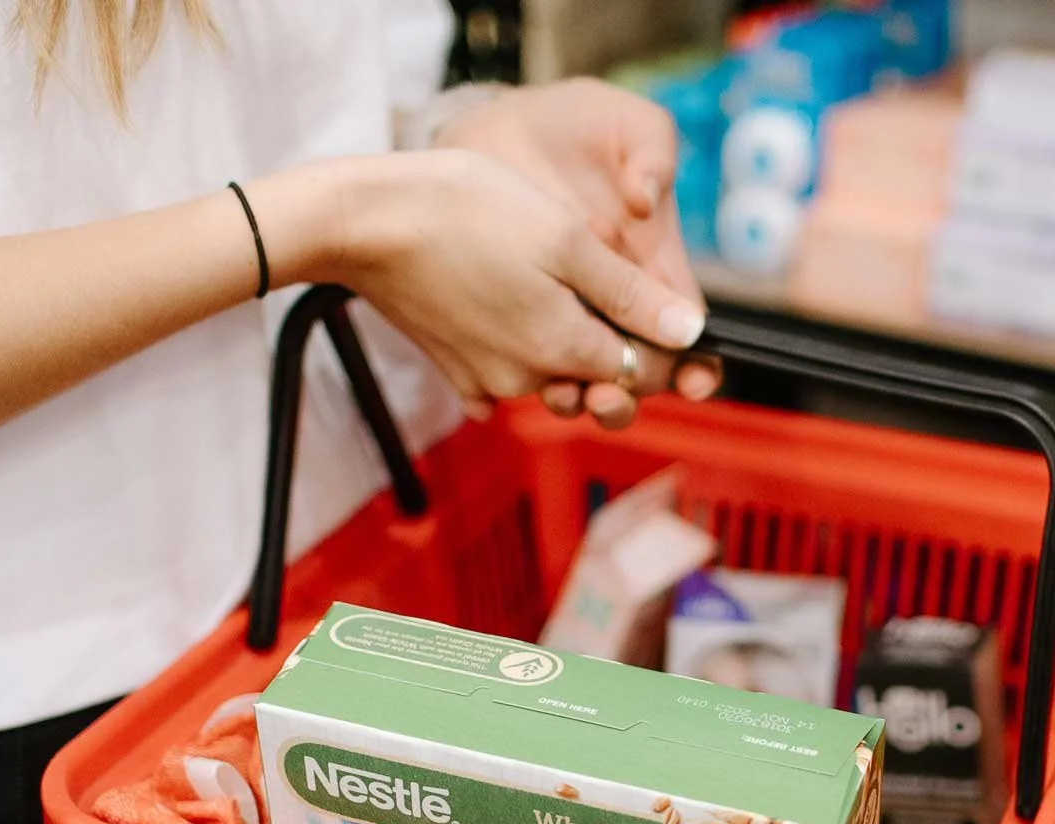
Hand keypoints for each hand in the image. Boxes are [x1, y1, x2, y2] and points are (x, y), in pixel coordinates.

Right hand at [437, 79, 721, 426]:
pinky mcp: (452, 370)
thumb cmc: (466, 211)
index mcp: (566, 350)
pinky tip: (503, 311)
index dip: (660, 342)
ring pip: (551, 377)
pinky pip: (500, 379)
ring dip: (564, 346)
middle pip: (598, 380)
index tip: (652, 302)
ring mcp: (486, 380)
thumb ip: (630, 293)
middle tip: (597, 285)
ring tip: (548, 284)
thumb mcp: (566, 239)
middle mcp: (529, 381)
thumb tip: (688, 333)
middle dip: (613, 346)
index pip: (642, 371)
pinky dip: (513, 353)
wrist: (366, 220)